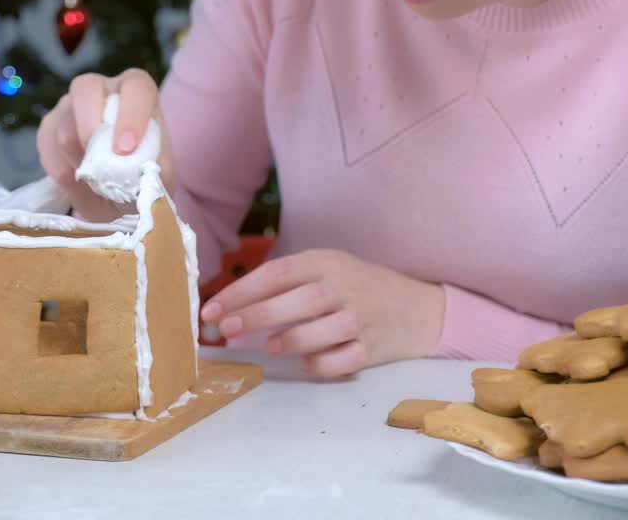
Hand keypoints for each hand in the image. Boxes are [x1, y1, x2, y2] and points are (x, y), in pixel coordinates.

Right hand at [36, 69, 174, 221]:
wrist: (116, 196)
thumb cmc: (142, 175)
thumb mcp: (159, 174)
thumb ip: (154, 165)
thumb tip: (137, 165)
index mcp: (137, 91)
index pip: (136, 87)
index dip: (131, 116)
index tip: (127, 150)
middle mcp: (102, 88)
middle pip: (85, 90)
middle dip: (92, 129)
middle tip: (102, 165)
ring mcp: (70, 105)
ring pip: (65, 127)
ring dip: (80, 162)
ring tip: (99, 182)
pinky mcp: (49, 126)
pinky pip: (48, 149)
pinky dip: (64, 172)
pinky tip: (80, 182)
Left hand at [200, 249, 444, 377]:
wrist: (415, 308)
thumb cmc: (355, 287)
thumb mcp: (324, 270)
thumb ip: (284, 284)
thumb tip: (229, 308)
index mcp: (326, 262)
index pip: (278, 273)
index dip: (241, 291)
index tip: (211, 310)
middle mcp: (345, 287)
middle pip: (299, 300)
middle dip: (256, 316)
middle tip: (225, 330)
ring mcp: (362, 318)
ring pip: (324, 330)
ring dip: (292, 339)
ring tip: (271, 346)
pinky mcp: (374, 349)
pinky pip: (343, 360)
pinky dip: (321, 364)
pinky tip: (306, 361)